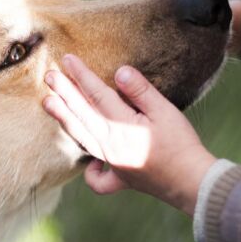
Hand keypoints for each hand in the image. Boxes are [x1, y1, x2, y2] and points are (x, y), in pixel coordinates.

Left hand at [43, 55, 215, 215]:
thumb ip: (140, 91)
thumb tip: (119, 71)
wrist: (192, 182)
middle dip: (63, 92)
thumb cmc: (180, 145)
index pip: (96, 94)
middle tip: (48, 76)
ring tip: (48, 103)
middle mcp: (109, 145)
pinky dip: (90, 171)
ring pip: (81, 138)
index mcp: (121, 126)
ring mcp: (112, 162)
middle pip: (81, 114)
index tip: (67, 59)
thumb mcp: (165, 111)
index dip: (81, 75)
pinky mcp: (120, 177)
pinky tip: (91, 163)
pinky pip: (98, 178)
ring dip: (63, 118)